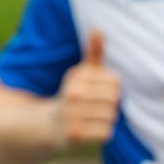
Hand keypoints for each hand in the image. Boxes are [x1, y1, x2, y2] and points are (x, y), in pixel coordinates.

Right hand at [56, 30, 120, 146]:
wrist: (48, 124)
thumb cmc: (73, 95)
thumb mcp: (81, 73)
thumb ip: (93, 53)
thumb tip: (98, 29)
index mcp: (76, 77)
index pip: (115, 82)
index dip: (111, 88)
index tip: (97, 92)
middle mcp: (73, 95)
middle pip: (114, 99)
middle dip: (109, 105)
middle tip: (94, 107)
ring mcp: (72, 115)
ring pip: (111, 116)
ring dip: (105, 119)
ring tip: (91, 118)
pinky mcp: (75, 134)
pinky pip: (105, 132)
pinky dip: (101, 133)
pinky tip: (89, 129)